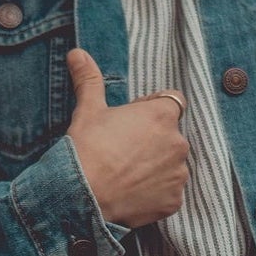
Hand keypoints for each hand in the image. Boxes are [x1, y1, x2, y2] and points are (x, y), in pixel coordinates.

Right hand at [65, 47, 189, 228]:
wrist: (83, 197)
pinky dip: (157, 194)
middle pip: (171, 137)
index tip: (133, 122)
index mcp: (162, 115)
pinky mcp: (174, 202)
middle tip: (125, 152)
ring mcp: (178, 175)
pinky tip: (134, 193)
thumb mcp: (88, 110)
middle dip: (154, 142)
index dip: (153, 110)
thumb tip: (77, 53)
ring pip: (172, 166)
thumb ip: (90, 79)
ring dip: (157, 168)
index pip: (173, 102)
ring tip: (129, 175)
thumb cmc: (87, 149)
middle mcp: (178, 143)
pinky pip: (170, 194)